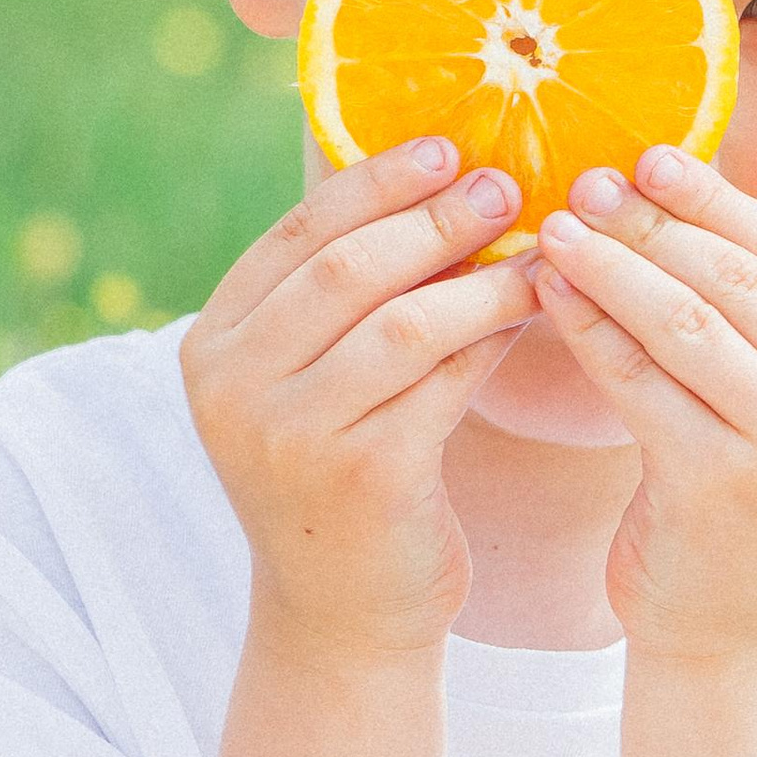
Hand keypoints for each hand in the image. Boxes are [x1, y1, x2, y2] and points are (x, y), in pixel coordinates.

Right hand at [182, 139, 535, 662]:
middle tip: (507, 184)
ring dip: (483, 277)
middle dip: (435, 218)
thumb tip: (435, 171)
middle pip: (347, 269)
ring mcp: (290, 436)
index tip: (448, 144)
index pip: (296, 233)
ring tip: (543, 248)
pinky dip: (496, 337)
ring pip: (405, 322)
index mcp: (213, 344)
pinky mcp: (362, 476)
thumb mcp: (313, 378)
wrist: (342, 612)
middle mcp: (234, 387)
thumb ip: (342, 293)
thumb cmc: (343, 470)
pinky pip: (445, 382)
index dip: (376, 180)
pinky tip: (538, 312)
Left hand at [530, 145, 756, 667]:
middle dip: (653, 224)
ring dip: (611, 266)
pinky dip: (588, 329)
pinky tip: (548, 295)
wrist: (738, 634)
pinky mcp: (721, 486)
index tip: (648, 156)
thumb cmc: (745, 495)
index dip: (716, 199)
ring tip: (554, 229)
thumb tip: (670, 179)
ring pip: (685, 324)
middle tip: (584, 183)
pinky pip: (639, 382)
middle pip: (737, 280)